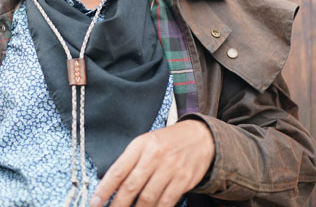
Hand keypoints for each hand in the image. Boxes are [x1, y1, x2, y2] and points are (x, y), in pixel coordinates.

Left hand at [90, 119, 214, 206]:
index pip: (118, 170)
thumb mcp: (147, 143)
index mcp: (142, 144)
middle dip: (116, 206)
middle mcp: (155, 155)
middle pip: (130, 187)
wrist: (201, 136)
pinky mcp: (183, 179)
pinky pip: (165, 203)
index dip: (103, 190)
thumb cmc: (169, 141)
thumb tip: (109, 188)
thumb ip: (130, 162)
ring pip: (146, 199)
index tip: (94, 203)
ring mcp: (170, 168)